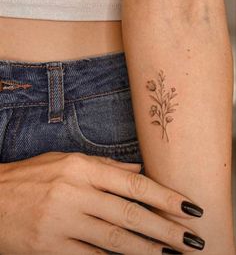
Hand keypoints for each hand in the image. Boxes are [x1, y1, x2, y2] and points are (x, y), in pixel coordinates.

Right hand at [0, 152, 203, 253]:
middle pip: (130, 214)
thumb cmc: (33, 176)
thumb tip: (137, 170)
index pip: (133, 183)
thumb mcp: (67, 161)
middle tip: (192, 239)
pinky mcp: (51, 247)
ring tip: (173, 254)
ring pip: (115, 240)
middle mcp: (75, 193)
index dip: (164, 196)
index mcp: (81, 168)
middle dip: (166, 229)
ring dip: (148, 249)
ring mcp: (63, 222)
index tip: (188, 207)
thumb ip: (105, 166)